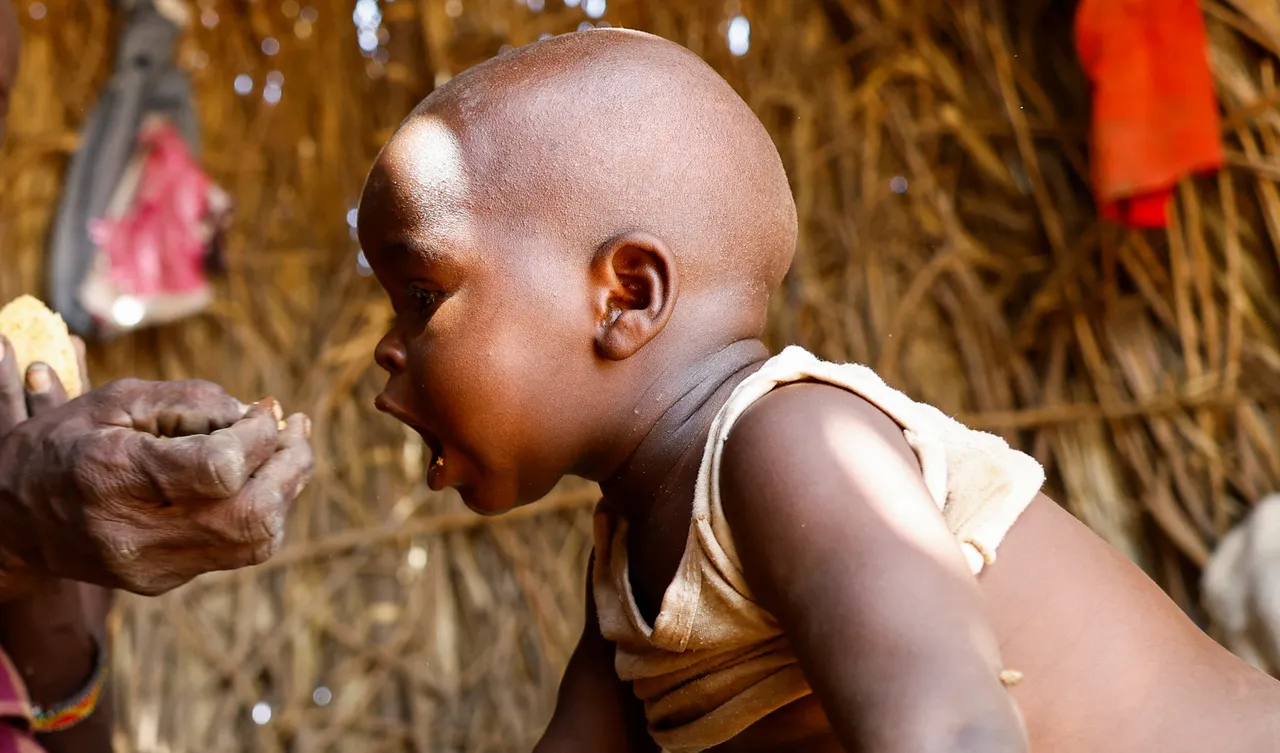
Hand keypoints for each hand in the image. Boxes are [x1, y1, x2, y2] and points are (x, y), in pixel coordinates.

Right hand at [0, 335, 314, 595]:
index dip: (258, 437)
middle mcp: (133, 531)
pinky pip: (235, 550)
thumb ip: (194, 401)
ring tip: (288, 448)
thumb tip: (261, 416)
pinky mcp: (163, 582)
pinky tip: (258, 476)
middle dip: (291, 467)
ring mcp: (151, 566)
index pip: (219, 470)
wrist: (11, 519)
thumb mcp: (118, 400)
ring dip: (286, 490)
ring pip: (255, 541)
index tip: (264, 410)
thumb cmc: (70, 442)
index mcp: (115, 474)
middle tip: (297, 429)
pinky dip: (260, 509)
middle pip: (251, 515)